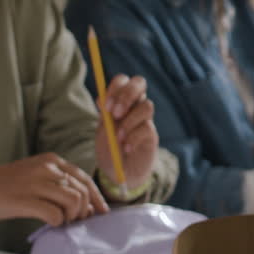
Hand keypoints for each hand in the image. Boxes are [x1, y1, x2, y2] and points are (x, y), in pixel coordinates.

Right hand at [0, 153, 108, 227]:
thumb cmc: (7, 186)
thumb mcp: (36, 175)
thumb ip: (58, 185)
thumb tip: (85, 206)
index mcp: (52, 160)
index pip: (84, 179)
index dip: (97, 197)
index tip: (102, 211)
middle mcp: (47, 168)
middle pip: (82, 191)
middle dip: (85, 210)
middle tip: (77, 221)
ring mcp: (36, 183)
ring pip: (74, 201)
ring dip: (73, 216)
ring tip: (63, 222)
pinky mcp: (25, 200)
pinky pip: (55, 214)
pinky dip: (58, 222)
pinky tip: (51, 224)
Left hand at [97, 74, 158, 189]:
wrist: (119, 173)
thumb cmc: (109, 149)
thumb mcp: (102, 132)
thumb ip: (104, 116)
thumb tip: (102, 99)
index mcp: (119, 101)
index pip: (122, 81)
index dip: (115, 88)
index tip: (105, 107)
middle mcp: (134, 105)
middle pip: (140, 82)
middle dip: (127, 95)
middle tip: (116, 114)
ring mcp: (145, 119)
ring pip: (147, 105)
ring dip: (129, 121)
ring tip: (119, 138)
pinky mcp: (152, 134)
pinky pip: (147, 128)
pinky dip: (133, 138)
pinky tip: (127, 149)